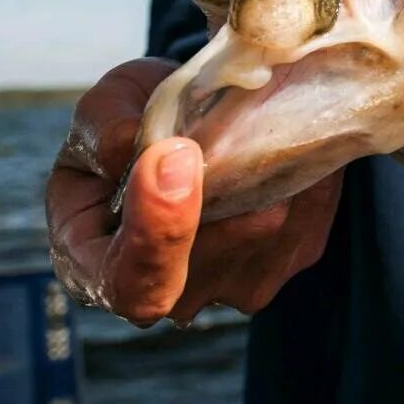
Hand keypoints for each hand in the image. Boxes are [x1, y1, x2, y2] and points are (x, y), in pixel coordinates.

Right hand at [46, 57, 341, 325]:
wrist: (192, 124)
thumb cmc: (130, 123)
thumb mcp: (104, 108)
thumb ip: (106, 129)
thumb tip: (144, 150)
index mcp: (96, 266)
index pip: (129, 283)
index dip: (159, 230)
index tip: (181, 154)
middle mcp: (169, 294)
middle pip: (212, 257)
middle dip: (224, 181)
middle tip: (229, 112)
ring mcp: (235, 285)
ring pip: (266, 228)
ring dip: (263, 165)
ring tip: (246, 120)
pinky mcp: (293, 257)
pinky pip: (307, 210)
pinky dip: (298, 165)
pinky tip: (275, 138)